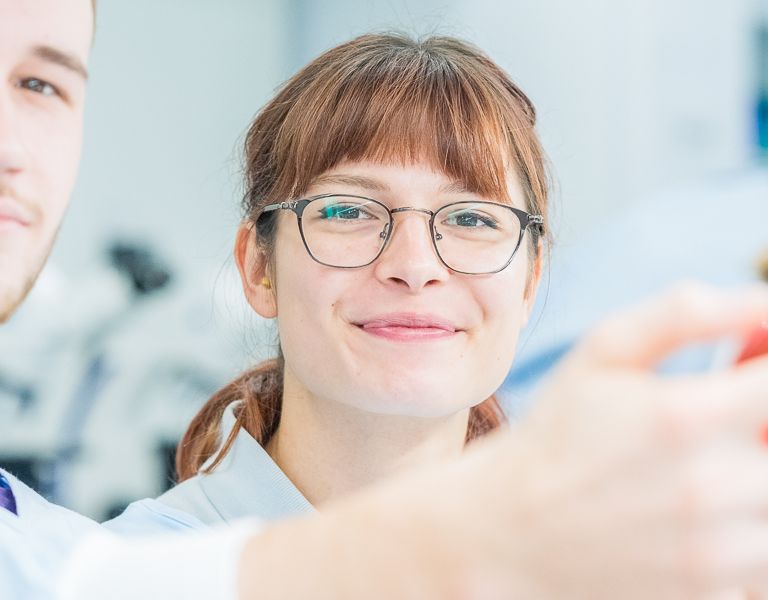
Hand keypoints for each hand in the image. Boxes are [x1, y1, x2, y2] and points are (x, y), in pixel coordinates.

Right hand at [464, 283, 767, 598]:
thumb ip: (684, 313)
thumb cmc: (557, 432)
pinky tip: (696, 510)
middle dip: (761, 418)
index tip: (747, 363)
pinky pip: (763, 550)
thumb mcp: (602, 353)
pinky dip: (743, 525)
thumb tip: (762, 302)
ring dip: (755, 475)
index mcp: (686, 418)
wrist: (510, 529)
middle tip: (719, 414)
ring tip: (707, 462)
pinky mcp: (713, 593)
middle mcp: (713, 489)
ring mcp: (717, 552)